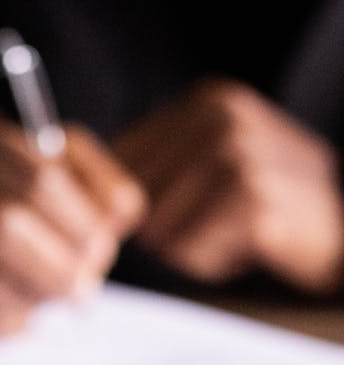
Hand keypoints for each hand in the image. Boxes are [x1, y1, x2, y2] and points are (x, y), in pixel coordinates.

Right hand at [0, 101, 144, 335]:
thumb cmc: (20, 189)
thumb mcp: (65, 166)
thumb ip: (99, 183)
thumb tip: (113, 218)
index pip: (36, 178)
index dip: (78, 221)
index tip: (101, 247)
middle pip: (1, 227)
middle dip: (56, 265)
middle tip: (84, 287)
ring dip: (32, 297)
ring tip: (54, 297)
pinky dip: (7, 322)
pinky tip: (24, 311)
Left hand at [114, 78, 343, 291]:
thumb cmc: (276, 200)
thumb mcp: (223, 156)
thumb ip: (163, 160)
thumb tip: (88, 189)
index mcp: (206, 102)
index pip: (121, 157)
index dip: (134, 200)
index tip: (175, 210)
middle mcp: (219, 119)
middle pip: (134, 197)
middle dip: (165, 226)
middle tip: (216, 223)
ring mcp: (237, 156)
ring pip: (157, 228)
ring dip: (189, 247)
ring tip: (233, 232)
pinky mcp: (250, 201)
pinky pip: (188, 251)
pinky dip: (210, 262)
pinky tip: (247, 246)